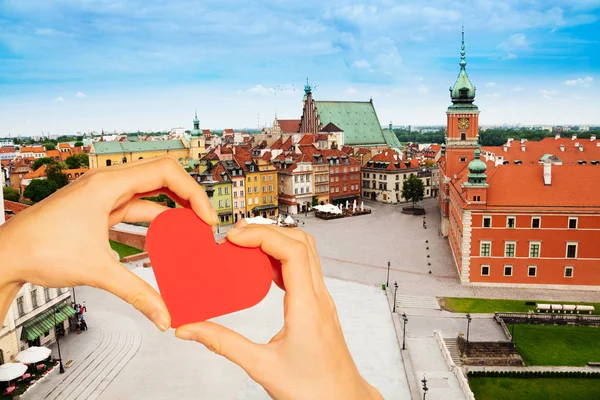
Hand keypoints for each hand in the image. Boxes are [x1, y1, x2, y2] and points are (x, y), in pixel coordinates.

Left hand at [0, 156, 217, 330]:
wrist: (5, 256)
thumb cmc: (37, 249)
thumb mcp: (97, 270)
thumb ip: (137, 293)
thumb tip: (164, 314)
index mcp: (109, 183)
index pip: (167, 171)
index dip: (194, 192)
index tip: (205, 219)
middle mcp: (108, 184)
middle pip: (163, 178)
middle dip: (188, 200)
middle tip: (203, 224)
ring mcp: (103, 197)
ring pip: (149, 197)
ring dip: (170, 215)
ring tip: (188, 236)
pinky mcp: (98, 212)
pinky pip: (135, 212)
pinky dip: (152, 226)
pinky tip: (162, 245)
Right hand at [175, 224, 382, 399]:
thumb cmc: (313, 389)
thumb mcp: (261, 367)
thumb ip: (223, 343)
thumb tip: (191, 328)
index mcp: (308, 307)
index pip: (292, 251)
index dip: (262, 235)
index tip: (234, 237)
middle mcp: (319, 297)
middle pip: (301, 242)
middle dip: (267, 230)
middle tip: (236, 235)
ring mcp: (322, 300)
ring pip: (305, 252)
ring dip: (276, 241)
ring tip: (245, 245)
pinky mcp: (319, 305)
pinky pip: (304, 268)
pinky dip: (282, 258)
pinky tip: (261, 268)